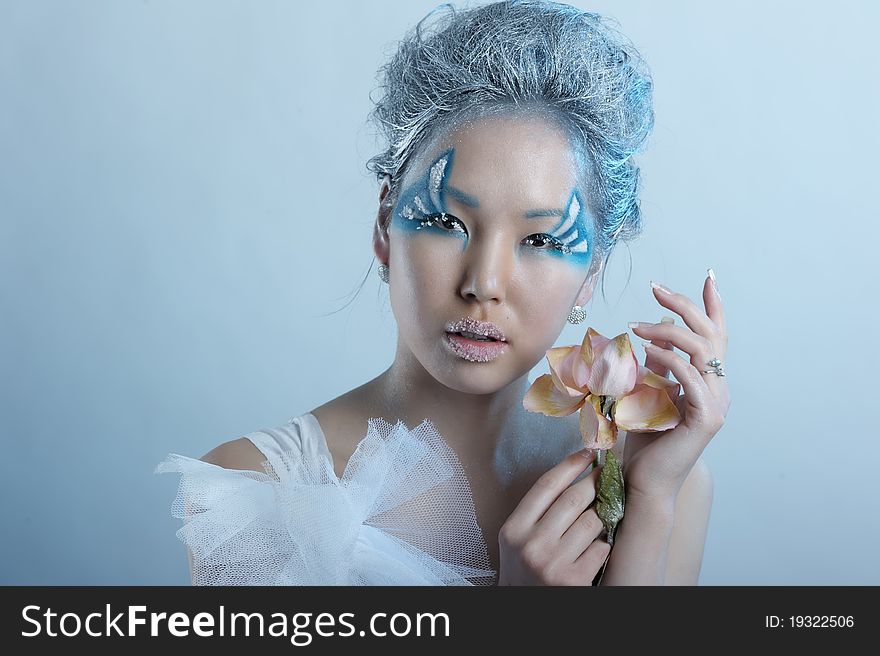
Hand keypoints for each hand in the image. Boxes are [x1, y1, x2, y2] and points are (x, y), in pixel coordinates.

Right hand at [497, 449, 610, 584]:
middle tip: (608, 473)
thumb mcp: (517, 540)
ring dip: (603, 515)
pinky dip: (604, 544)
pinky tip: (600, 546)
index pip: (546, 485)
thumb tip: (570, 475)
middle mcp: (531, 544)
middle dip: (595, 482)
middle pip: (573, 498)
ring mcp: (552, 564)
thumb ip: (535, 513)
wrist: (525, 610)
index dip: (570, 464)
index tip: (588, 451)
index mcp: (513, 529)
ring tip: (605, 512)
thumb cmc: (524, 572)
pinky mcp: (574, 581)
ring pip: (592, 522)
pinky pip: (601, 548)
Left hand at [624, 272, 729, 500]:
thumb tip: (654, 339)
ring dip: (667, 330)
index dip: (713, 306)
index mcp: (709, 382)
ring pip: (702, 350)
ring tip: (636, 326)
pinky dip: (669, 358)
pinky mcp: (706, 418)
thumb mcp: (651, 394)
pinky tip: (647, 350)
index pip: (716, 336)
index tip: (708, 277)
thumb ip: (660, 369)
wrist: (645, 481)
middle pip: (711, 334)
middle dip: (684, 305)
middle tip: (655, 287)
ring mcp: (717, 403)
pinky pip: (691, 377)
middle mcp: (719, 389)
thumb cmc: (646, 440)